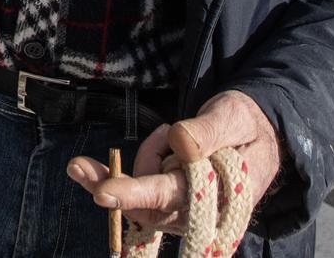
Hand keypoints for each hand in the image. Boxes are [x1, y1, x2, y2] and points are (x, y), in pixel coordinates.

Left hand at [67, 90, 279, 236]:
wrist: (255, 136)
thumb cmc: (244, 126)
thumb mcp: (232, 118)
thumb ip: (207, 131)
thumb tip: (179, 141)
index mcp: (224, 196)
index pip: (173, 195)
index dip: (138, 193)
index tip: (104, 193)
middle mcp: (201, 215)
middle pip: (146, 205)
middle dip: (115, 184)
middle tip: (78, 165)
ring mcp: (184, 215)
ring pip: (141, 197)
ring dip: (143, 158)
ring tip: (168, 132)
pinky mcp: (172, 207)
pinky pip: (142, 191)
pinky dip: (138, 166)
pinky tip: (160, 140)